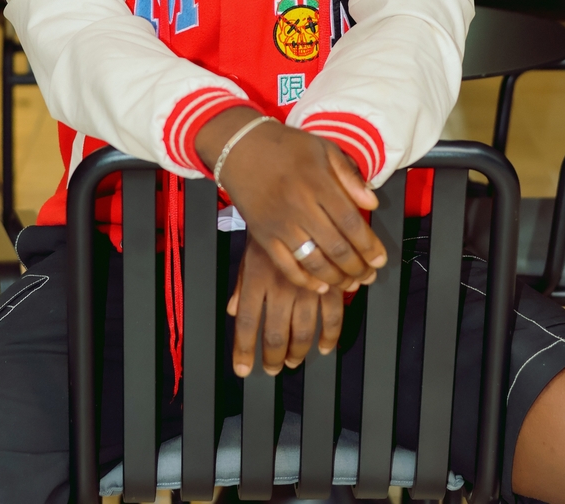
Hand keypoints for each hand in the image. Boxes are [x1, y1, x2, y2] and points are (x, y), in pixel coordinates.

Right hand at [196, 108, 386, 293]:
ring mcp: (280, 223)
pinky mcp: (263, 235)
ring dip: (336, 278)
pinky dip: (305, 280)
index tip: (380, 258)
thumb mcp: (323, 148)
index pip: (351, 222)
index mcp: (318, 182)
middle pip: (336, 247)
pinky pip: (286, 265)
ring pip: (314, 261)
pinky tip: (320, 285)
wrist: (240, 147)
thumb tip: (372, 202)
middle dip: (358, 268)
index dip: (369, 246)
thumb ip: (349, 176)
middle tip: (369, 275)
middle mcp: (299, 205)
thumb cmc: (285, 146)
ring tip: (351, 284)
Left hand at [228, 235, 343, 376]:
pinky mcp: (330, 280)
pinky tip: (324, 346)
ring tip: (293, 361)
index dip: (244, 350)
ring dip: (298, 351)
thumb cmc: (271, 222)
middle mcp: (280, 285)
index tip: (244, 369)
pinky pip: (332, 316)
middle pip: (275, 333)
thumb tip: (231, 309)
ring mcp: (306, 284)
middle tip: (274, 368)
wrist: (299, 195)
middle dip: (273, 356)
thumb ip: (241, 282)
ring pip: (303, 331)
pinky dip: (330, 335)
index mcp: (256, 277)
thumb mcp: (250, 250)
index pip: (245, 322)